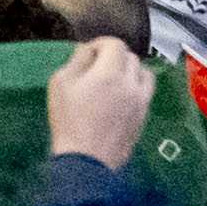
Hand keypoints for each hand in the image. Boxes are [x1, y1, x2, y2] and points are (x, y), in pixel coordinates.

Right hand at [46, 43, 156, 172]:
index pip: (116, 44)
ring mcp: (141, 103)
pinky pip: (145, 95)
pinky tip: (120, 99)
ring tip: (115, 81)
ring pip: (145, 75)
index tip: (88, 54)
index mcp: (110, 73)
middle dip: (115, 57)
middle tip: (98, 68)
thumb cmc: (69, 120)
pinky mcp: (144, 119)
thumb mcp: (60, 83)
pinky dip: (136, 89)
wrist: (86, 161)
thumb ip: (77, 60)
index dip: (100, 44)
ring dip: (131, 72)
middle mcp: (132, 84)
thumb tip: (89, 50)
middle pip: (131, 58)